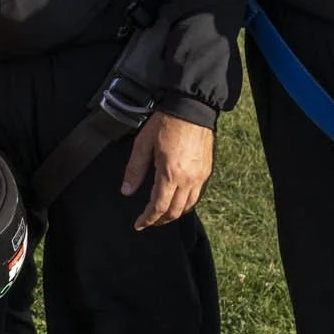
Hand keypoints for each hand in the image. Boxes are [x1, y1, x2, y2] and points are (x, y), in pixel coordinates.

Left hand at [122, 111, 213, 229]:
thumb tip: (126, 191)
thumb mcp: (143, 144)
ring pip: (189, 206)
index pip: (158, 207)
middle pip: (175, 211)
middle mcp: (189, 179)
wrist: (191, 108)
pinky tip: (177, 201)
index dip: (147, 219)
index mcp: (171, 174)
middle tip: (148, 222)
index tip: (139, 224)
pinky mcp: (207, 171)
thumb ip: (134, 170)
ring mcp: (201, 176)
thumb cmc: (165, 123)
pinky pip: (198, 195)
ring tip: (161, 215)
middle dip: (160, 221)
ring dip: (174, 214)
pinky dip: (187, 204)